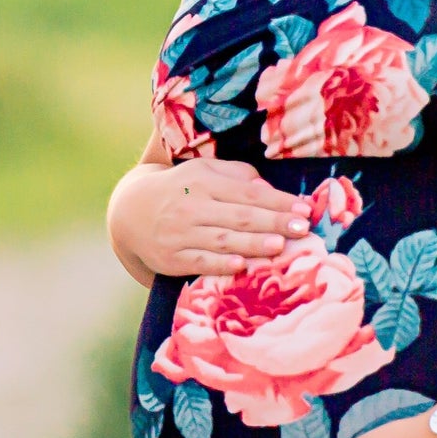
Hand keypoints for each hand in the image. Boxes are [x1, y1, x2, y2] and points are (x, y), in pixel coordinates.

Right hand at [136, 157, 310, 278]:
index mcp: (203, 180)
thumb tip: (269, 189)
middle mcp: (192, 206)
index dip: (278, 201)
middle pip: (239, 216)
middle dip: (274, 222)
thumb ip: (237, 176)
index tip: (305, 209)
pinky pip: (199, 261)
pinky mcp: (171, 257)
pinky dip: (220, 264)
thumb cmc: (181, 189)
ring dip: (253, 244)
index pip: (248, 192)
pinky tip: (241, 266)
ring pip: (222, 240)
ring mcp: (180, 233)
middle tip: (302, 228)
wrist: (131, 211)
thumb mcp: (204, 171)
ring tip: (280, 245)